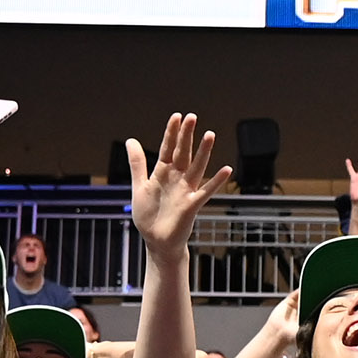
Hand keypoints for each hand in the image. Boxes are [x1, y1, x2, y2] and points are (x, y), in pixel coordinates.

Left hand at [131, 112, 233, 254]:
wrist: (157, 241)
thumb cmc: (149, 216)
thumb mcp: (139, 186)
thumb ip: (137, 163)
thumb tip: (131, 140)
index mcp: (162, 173)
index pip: (167, 148)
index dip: (171, 133)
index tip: (177, 116)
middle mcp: (176, 178)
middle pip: (182, 153)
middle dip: (186, 136)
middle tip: (192, 117)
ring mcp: (186, 191)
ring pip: (196, 167)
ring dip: (203, 152)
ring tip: (210, 135)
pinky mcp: (192, 205)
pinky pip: (206, 191)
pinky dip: (216, 181)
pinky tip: (226, 170)